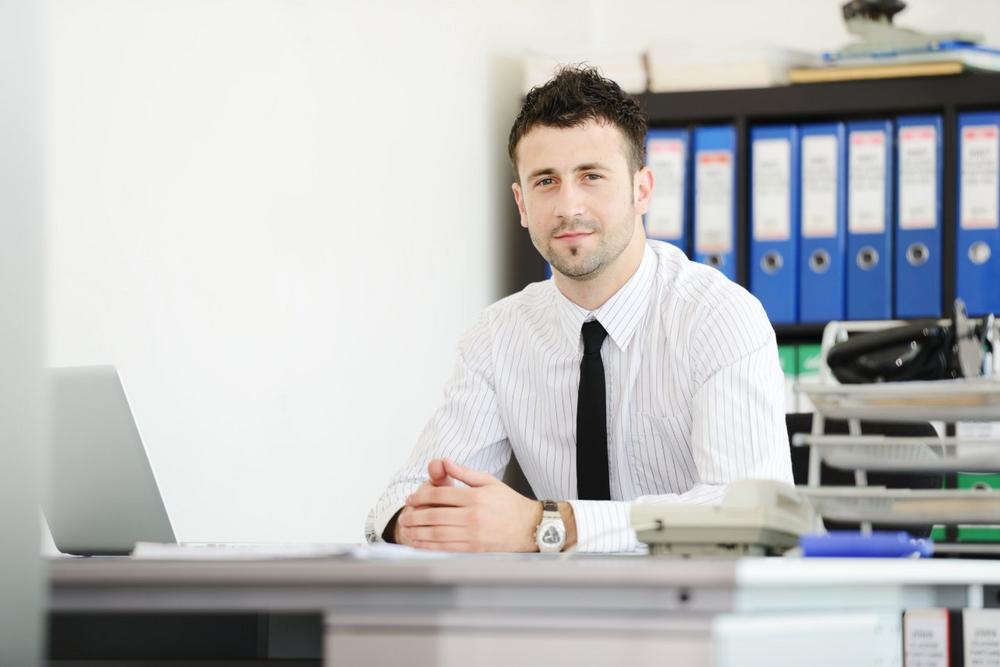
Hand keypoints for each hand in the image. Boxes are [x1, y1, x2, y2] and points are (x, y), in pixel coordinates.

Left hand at [397, 458, 542, 551]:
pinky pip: (447, 548)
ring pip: (438, 534)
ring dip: (418, 532)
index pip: (440, 495)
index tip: (411, 499)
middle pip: (435, 515)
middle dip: (415, 515)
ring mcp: (474, 535)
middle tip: (404, 516)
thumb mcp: (489, 481)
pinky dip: (430, 547)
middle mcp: (473, 516)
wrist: (529, 527)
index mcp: (475, 497)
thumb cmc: (508, 503)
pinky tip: (420, 544)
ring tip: (407, 529)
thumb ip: (464, 472)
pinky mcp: (475, 550)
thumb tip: (444, 461)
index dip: (421, 497)